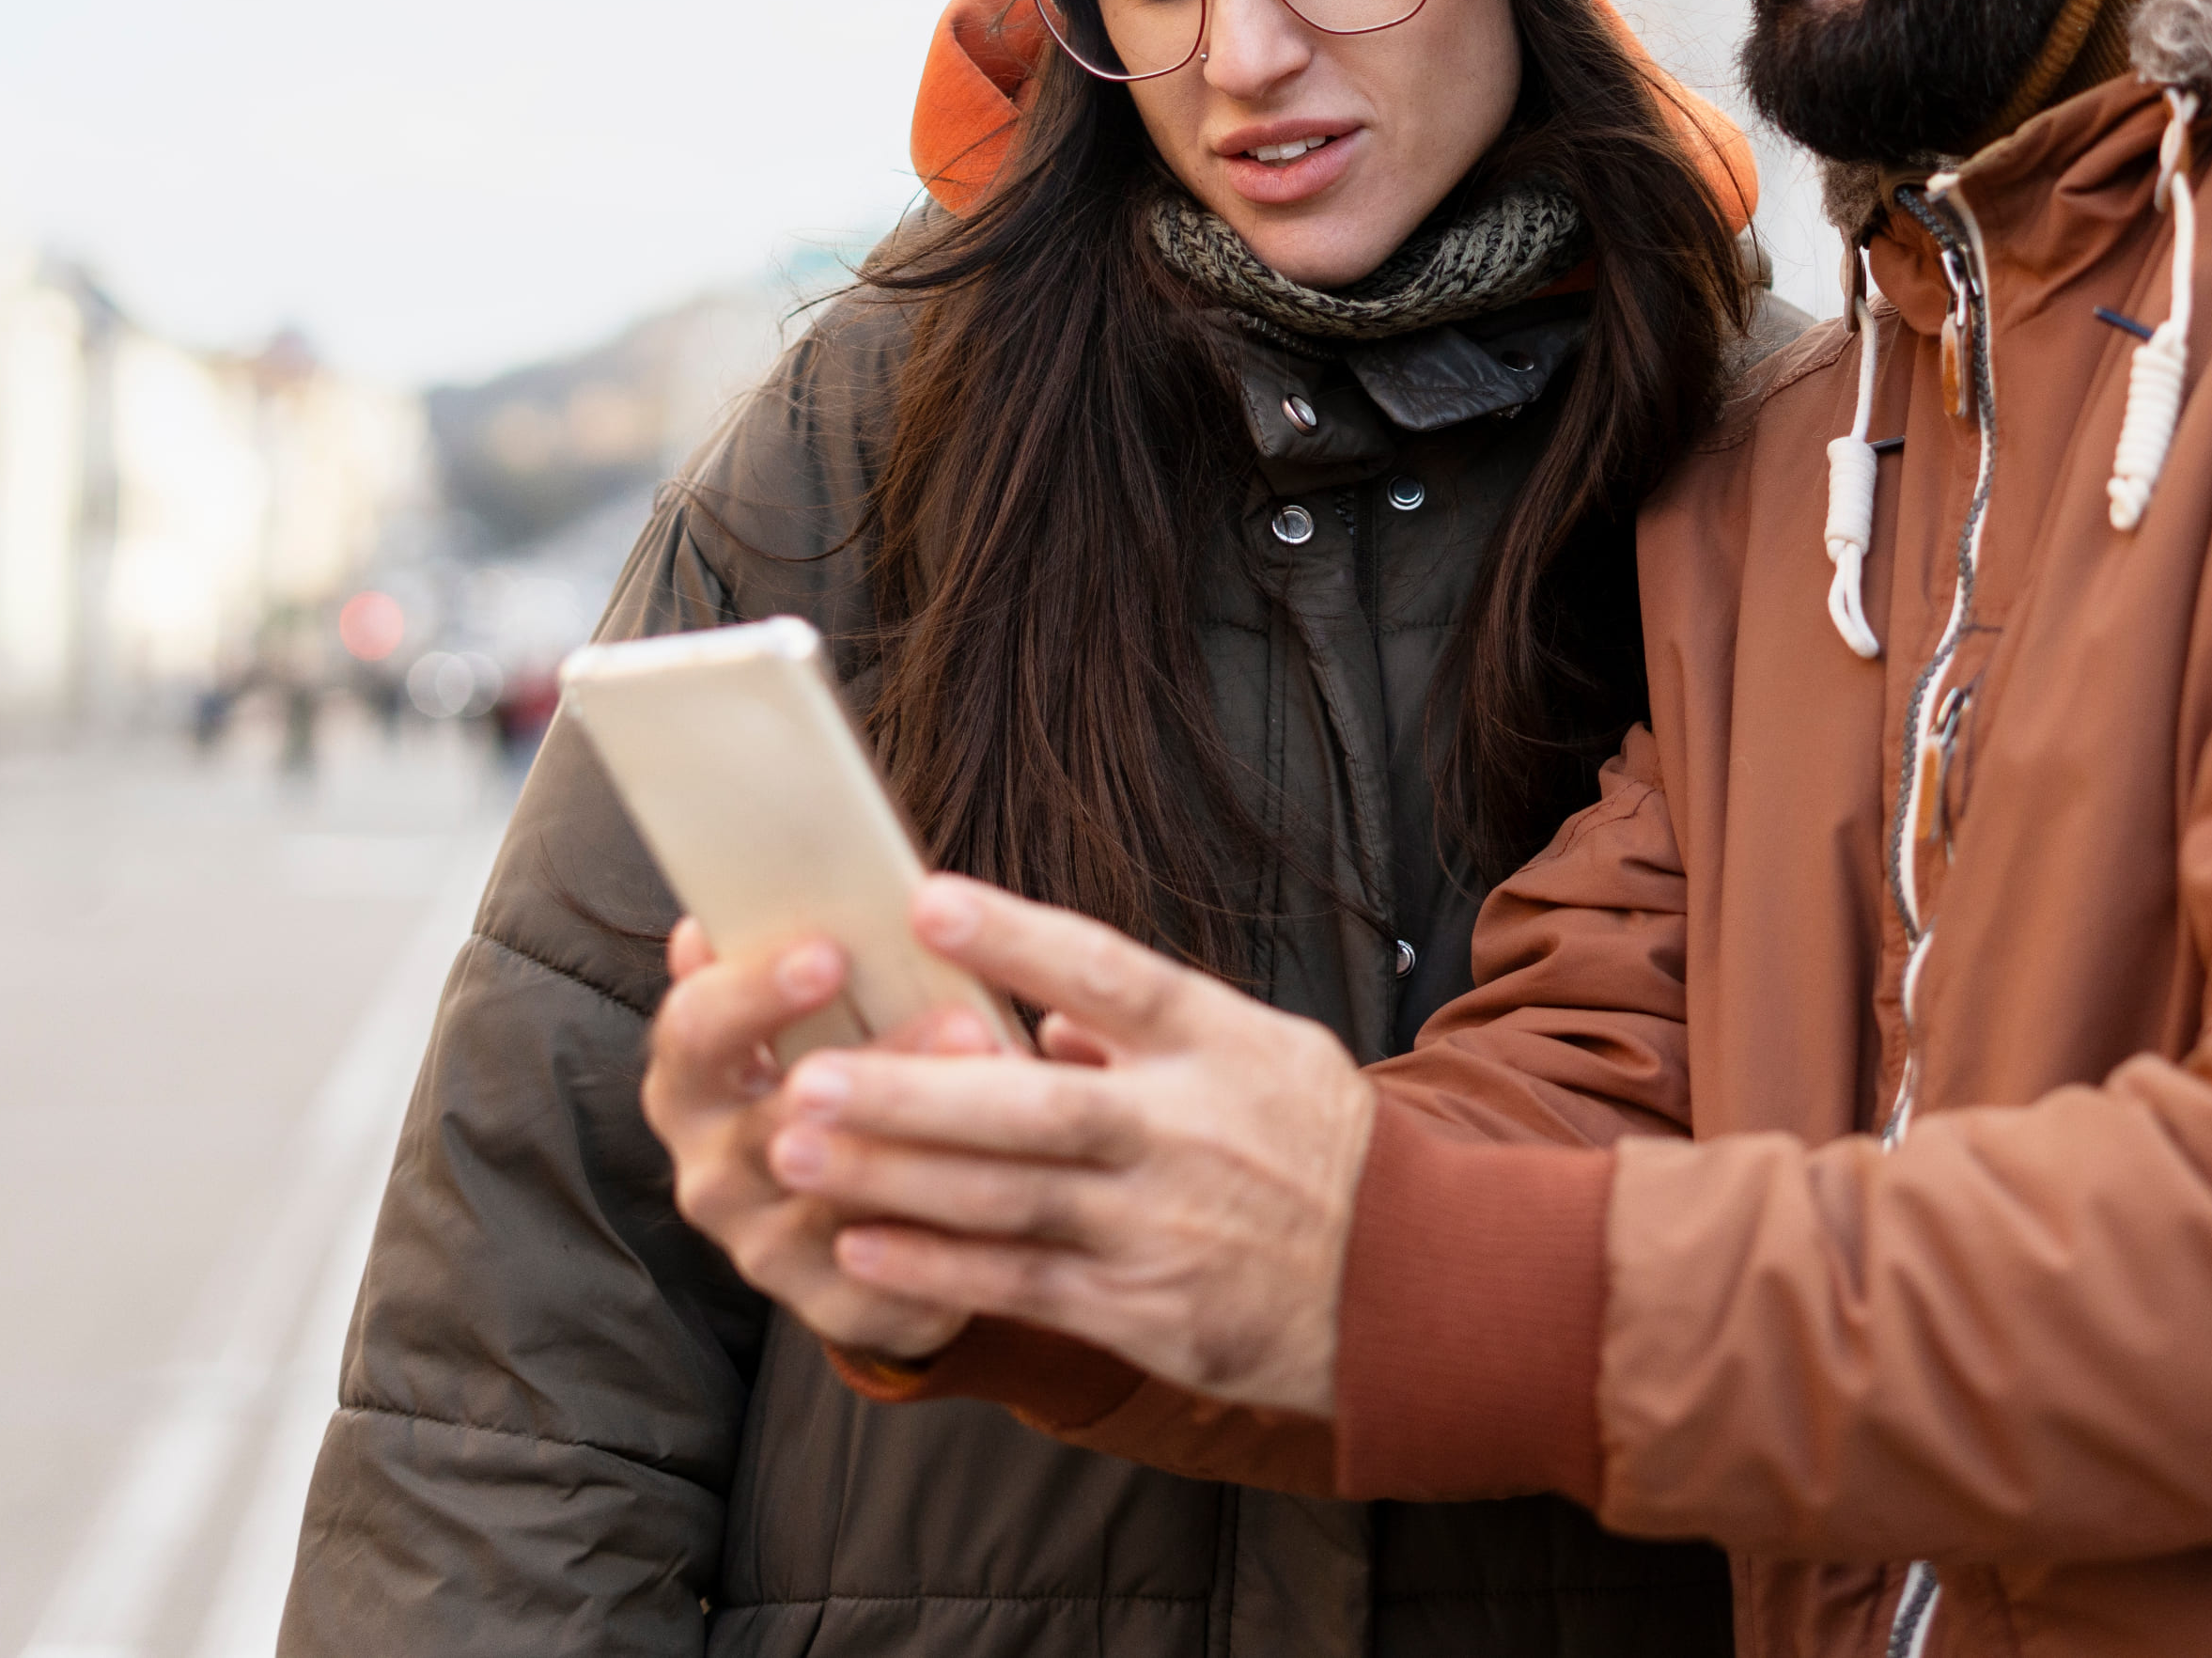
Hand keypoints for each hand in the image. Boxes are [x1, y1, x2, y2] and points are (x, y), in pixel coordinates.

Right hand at [638, 916, 1008, 1362]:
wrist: (868, 1208)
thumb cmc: (847, 1067)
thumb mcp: (814, 1009)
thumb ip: (779, 961)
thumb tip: (708, 914)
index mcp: (695, 1082)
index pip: (695, 1032)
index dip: (753, 994)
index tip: (830, 953)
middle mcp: (711, 1169)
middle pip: (770, 1124)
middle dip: (873, 1070)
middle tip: (964, 1020)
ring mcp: (765, 1246)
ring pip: (841, 1199)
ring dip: (928, 1144)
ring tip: (1012, 1085)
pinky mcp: (832, 1309)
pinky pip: (891, 1277)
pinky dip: (952, 1228)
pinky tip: (1017, 1179)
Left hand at [766, 875, 1373, 1418]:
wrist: (1415, 1284)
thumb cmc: (1322, 1149)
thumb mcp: (1269, 1053)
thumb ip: (1153, 1026)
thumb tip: (1045, 1010)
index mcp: (1219, 1044)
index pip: (1109, 974)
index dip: (1016, 939)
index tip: (925, 900)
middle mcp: (1187, 1131)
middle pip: (1035, 1105)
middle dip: (913, 1092)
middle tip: (808, 1073)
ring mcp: (1163, 1226)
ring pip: (1009, 1201)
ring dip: (895, 1180)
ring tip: (796, 1155)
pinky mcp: (1147, 1311)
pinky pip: (1024, 1286)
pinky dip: (939, 1268)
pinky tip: (860, 1245)